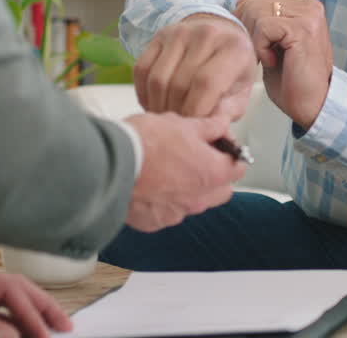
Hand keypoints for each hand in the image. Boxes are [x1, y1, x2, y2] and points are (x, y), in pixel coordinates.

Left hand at [0, 255, 70, 337]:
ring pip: (4, 305)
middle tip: (65, 327)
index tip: (47, 334)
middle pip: (13, 290)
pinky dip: (7, 326)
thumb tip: (14, 336)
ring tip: (49, 332)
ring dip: (27, 319)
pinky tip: (20, 334)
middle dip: (40, 308)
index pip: (8, 289)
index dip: (31, 312)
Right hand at [123, 112, 247, 231]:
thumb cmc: (145, 143)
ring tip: (168, 170)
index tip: (218, 145)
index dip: (230, 153)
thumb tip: (221, 124)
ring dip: (189, 190)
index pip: (238, 167)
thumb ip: (207, 127)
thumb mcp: (181, 123)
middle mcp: (199, 199)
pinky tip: (150, 185)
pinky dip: (163, 201)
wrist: (109, 165)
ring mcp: (177, 214)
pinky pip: (167, 213)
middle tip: (197, 157)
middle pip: (221, 190)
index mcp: (213, 173)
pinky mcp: (154, 222)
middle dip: (215, 176)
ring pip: (194, 203)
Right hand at [134, 13, 254, 119]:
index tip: (193, 130)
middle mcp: (206, 34)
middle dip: (176, 112)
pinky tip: (154, 104)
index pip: (206, 83)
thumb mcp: (240, 92)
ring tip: (166, 118)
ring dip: (158, 105)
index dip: (196, 111)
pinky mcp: (159, 36)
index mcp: (233, 48)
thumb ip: (227, 112)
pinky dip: (144, 93)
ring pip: (158, 78)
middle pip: (179, 83)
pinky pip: (142, 69)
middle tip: (178, 128)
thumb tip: (213, 129)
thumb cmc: (232, 70)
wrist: (221, 34)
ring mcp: (179, 32)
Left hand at [233, 0, 332, 129]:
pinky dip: (260, 47)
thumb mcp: (274, 44)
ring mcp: (308, 16)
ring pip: (256, 11)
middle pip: (255, 1)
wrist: (312, 106)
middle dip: (246, 29)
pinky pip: (264, 26)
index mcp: (303, 7)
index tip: (252, 46)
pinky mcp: (303, 29)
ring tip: (266, 59)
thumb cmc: (291, 81)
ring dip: (254, 40)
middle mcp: (309, 7)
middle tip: (257, 54)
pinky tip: (272, 62)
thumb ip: (263, 22)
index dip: (245, 20)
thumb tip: (240, 3)